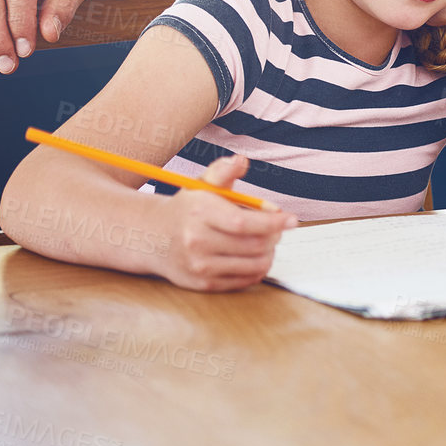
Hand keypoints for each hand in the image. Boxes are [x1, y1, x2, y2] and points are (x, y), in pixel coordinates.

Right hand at [155, 155, 294, 291]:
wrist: (152, 238)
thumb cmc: (188, 208)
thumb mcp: (202, 185)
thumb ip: (223, 171)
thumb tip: (241, 161)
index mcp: (199, 213)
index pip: (244, 222)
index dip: (273, 222)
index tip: (292, 219)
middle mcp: (196, 241)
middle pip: (253, 245)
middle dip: (274, 237)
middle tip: (277, 229)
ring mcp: (199, 266)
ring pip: (252, 265)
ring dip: (269, 254)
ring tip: (267, 243)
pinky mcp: (202, 284)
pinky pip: (243, 281)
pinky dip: (257, 270)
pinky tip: (255, 257)